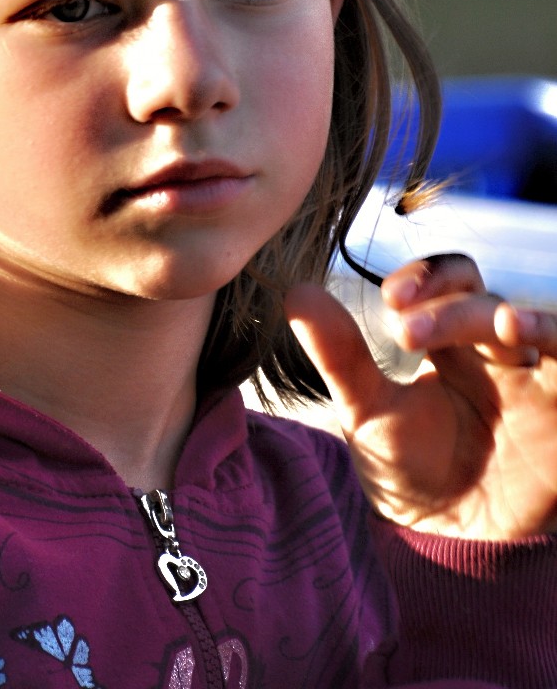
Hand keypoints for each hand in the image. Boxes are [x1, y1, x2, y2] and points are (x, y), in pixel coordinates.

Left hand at [285, 256, 556, 539]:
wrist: (447, 548)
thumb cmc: (410, 473)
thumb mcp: (367, 411)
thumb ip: (338, 354)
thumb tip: (296, 291)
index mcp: (451, 344)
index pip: (450, 283)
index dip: (426, 277)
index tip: (392, 298)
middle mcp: (497, 355)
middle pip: (482, 301)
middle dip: (448, 305)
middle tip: (405, 333)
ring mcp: (535, 383)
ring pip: (531, 324)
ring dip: (504, 316)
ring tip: (489, 320)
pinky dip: (553, 333)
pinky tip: (521, 329)